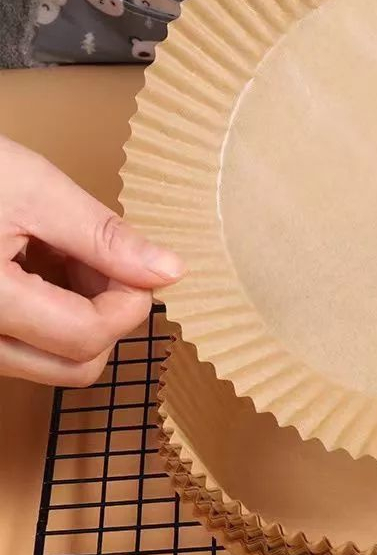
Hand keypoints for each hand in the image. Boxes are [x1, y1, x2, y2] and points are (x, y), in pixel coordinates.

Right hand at [0, 135, 183, 386]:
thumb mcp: (34, 190)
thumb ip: (104, 238)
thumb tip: (168, 272)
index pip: (88, 337)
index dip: (130, 301)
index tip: (135, 262)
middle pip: (78, 364)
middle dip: (110, 314)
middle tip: (105, 260)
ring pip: (56, 361)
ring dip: (83, 315)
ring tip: (66, 254)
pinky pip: (29, 347)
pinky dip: (54, 314)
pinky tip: (43, 264)